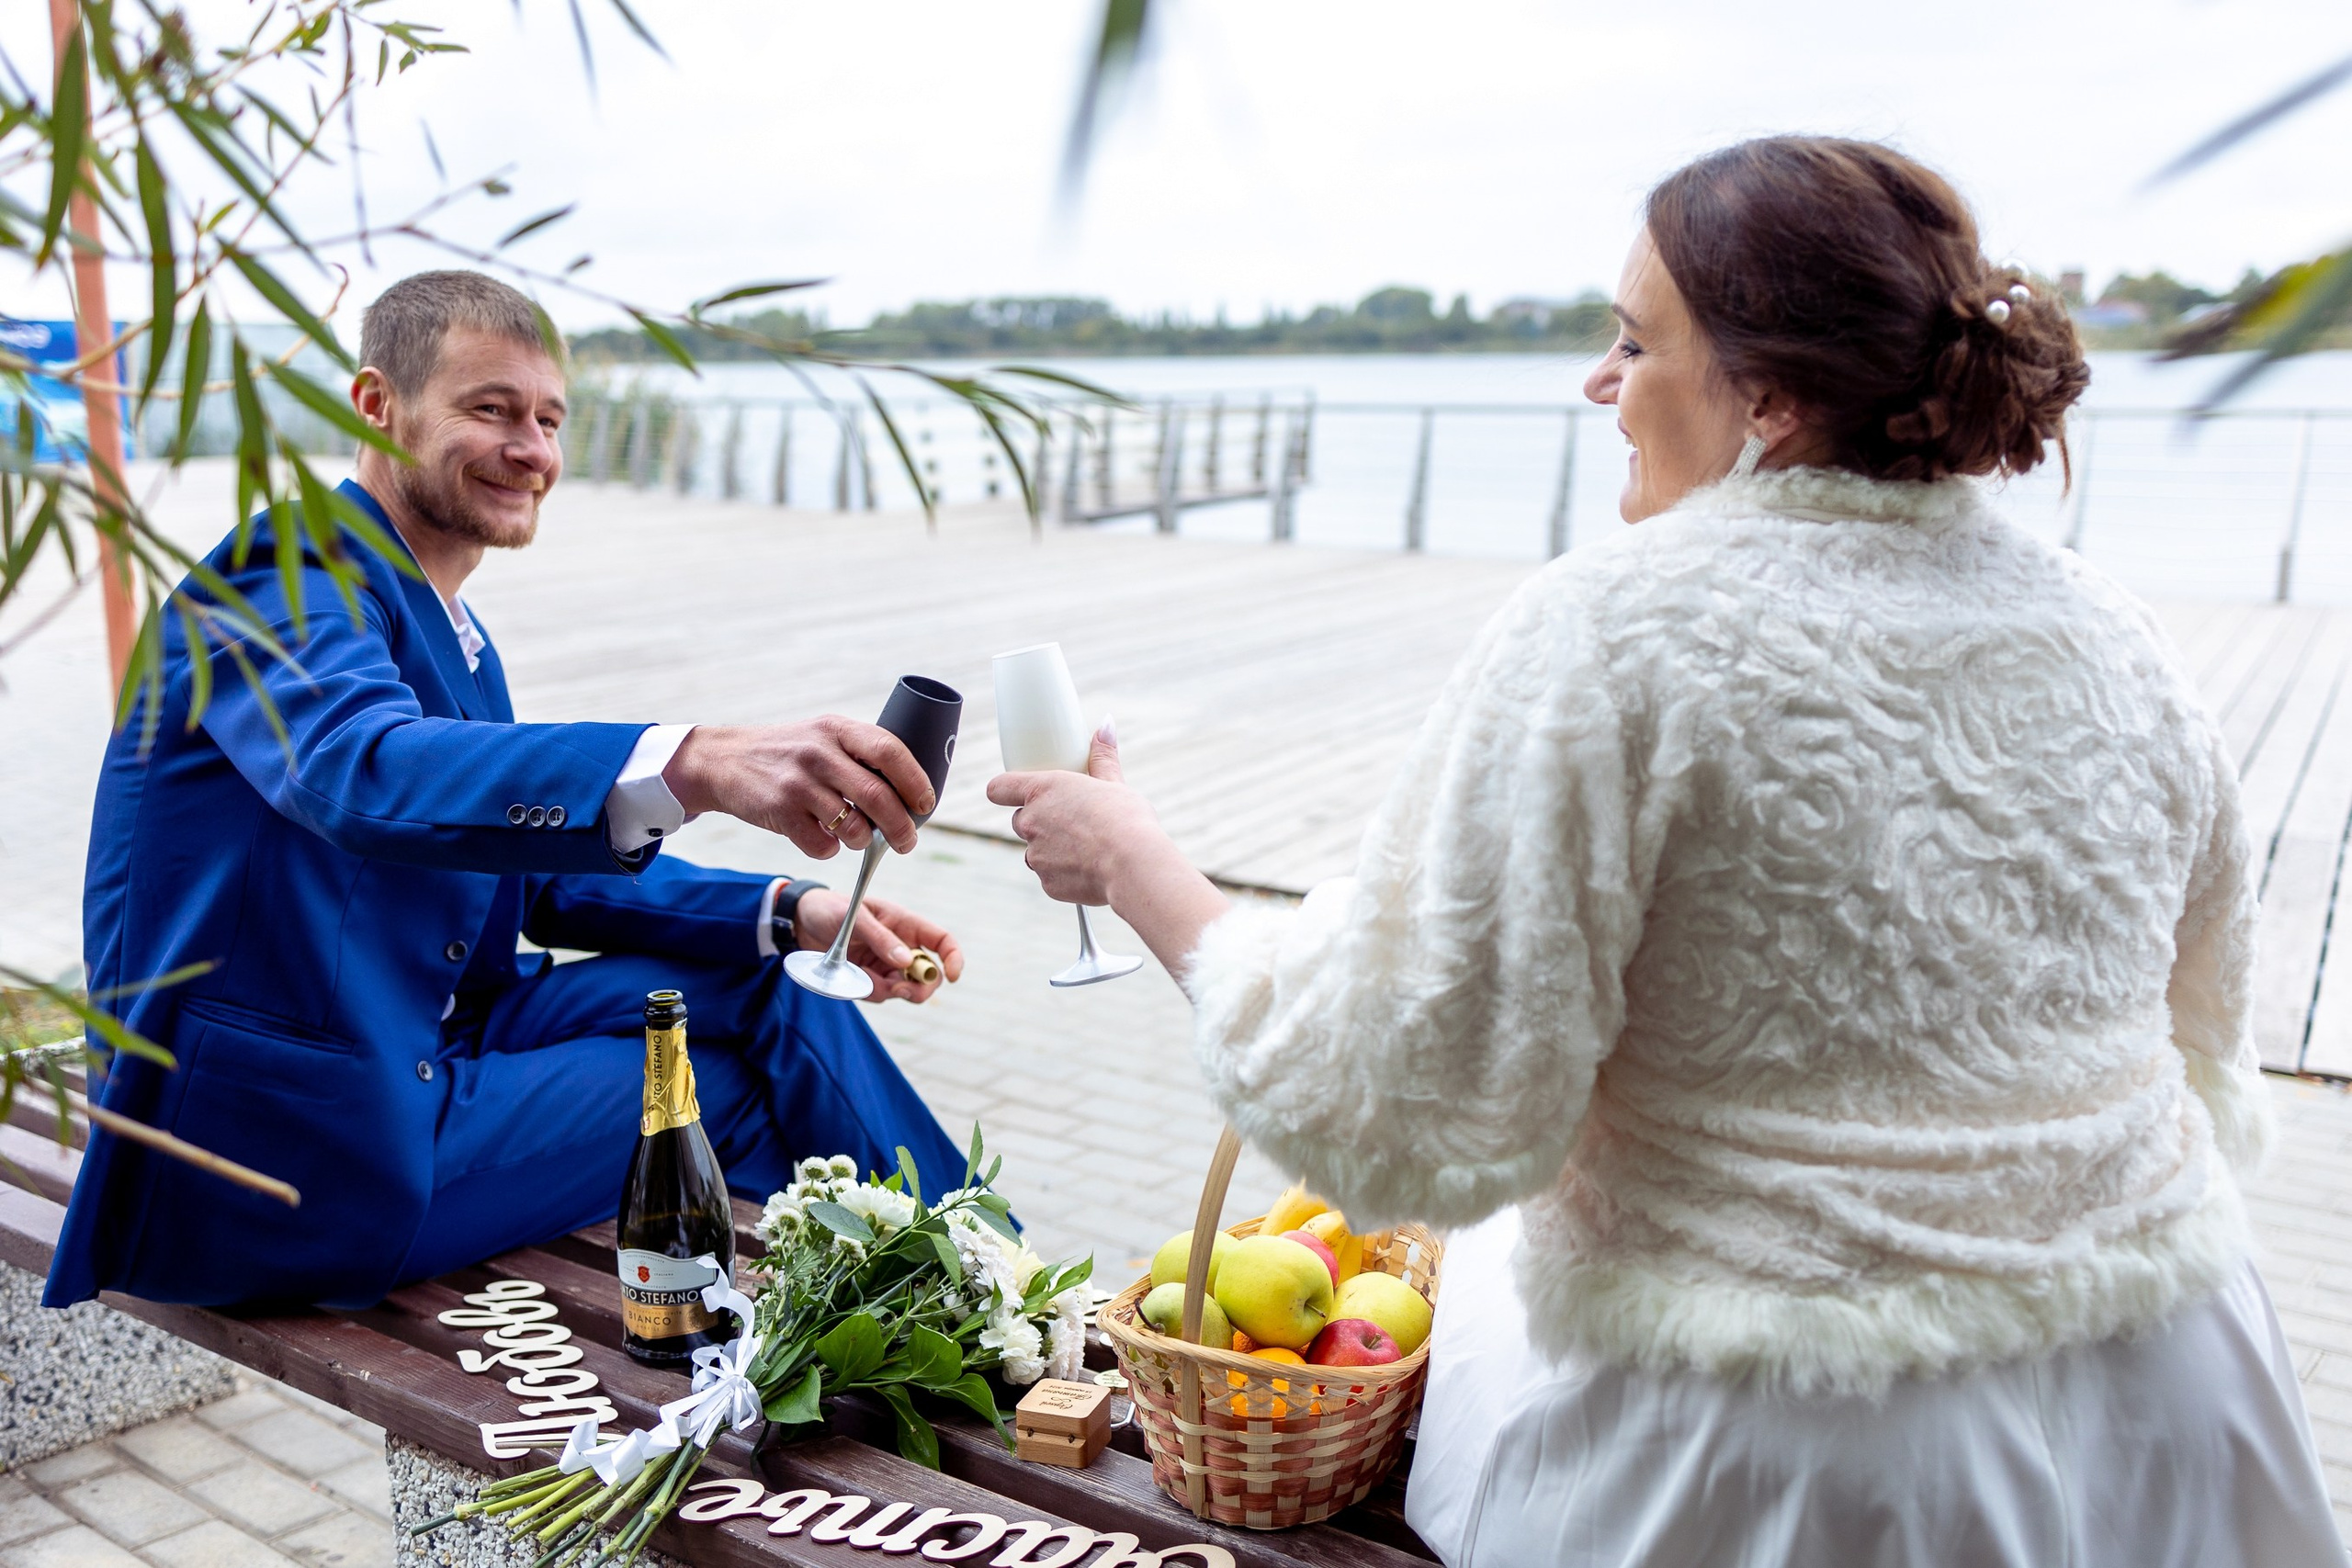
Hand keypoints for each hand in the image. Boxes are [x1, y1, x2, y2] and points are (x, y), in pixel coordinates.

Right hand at [663, 719, 933, 859]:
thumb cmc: (788, 753)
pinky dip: (830, 850)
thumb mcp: (822, 735)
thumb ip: (860, 753)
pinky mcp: (780, 812)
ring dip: (863, 841)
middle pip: (879, 798)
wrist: (723, 761)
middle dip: (901, 828)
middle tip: (907, 842)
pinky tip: (823, 838)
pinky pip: (823, 847)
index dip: (916, 782)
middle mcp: (819, 753)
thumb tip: (911, 793)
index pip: (891, 752)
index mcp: (837, 729)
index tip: (926, 805)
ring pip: (854, 828)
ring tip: (858, 837)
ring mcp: (798, 784)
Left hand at [791, 891, 964, 1003]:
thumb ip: (881, 938)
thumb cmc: (831, 909)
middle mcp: (902, 946)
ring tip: (860, 976)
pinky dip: (869, 991)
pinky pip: (880, 994)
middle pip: (929, 975)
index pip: (942, 941)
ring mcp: (886, 965)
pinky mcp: (870, 979)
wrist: (800, 922)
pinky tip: (852, 977)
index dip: (954, 959)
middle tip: (899, 990)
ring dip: (887, 990)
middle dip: (919, 987)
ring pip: (905, 989)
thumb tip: (907, 961)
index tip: (953, 977)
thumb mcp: (856, 918)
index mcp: (906, 924)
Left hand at [986, 724, 1176, 907]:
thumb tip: (1105, 724)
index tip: (1011, 793)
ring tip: (1086, 847)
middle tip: (1071, 821)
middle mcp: (1031, 821)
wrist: (1133, 865)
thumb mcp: (1115, 782)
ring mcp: (1036, 855)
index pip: (999, 787)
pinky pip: (1050, 876)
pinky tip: (1089, 869)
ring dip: (1052, 849)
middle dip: (1040, 821)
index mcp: (1043, 790)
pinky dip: (1064, 873)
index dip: (1004, 790)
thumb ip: (1103, 755)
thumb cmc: (1126, 819)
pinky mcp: (1047, 883)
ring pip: (1036, 851)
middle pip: (1021, 820)